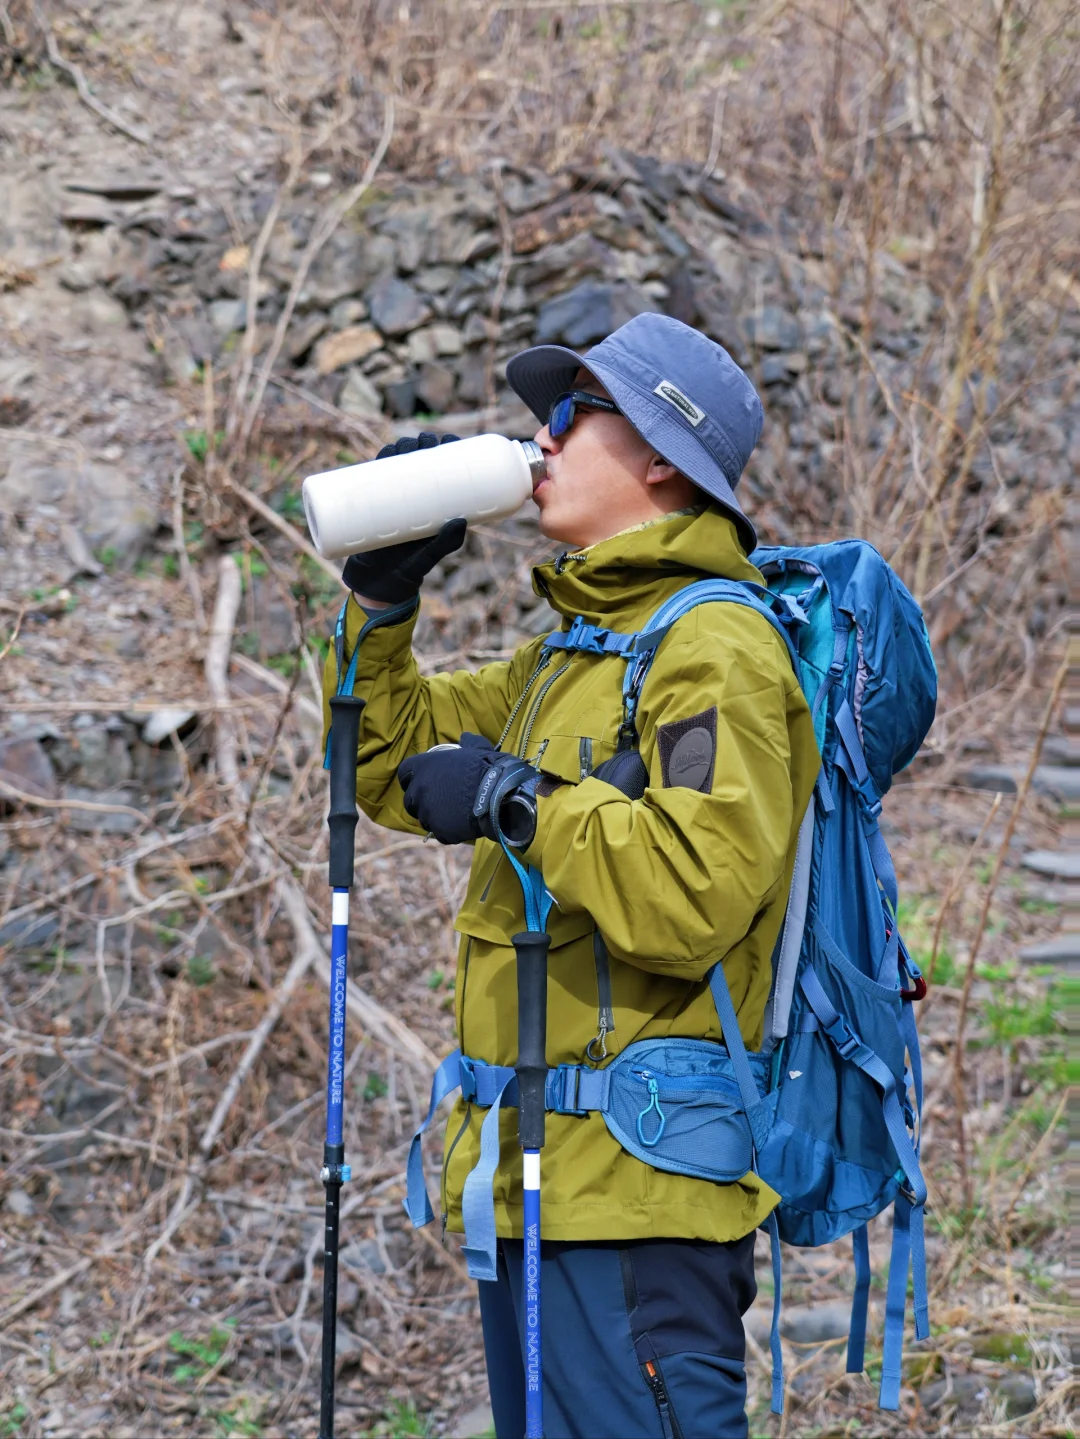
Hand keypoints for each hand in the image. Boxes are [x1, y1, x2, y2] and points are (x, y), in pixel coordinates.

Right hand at [341, 433, 464, 603]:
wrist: (378, 583)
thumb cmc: (409, 571)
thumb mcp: (430, 558)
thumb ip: (446, 544)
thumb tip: (462, 521)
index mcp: (436, 504)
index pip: (444, 469)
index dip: (448, 449)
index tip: (451, 441)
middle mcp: (416, 496)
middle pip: (421, 459)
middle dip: (424, 443)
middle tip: (426, 444)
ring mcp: (394, 497)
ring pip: (399, 462)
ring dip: (403, 446)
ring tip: (406, 446)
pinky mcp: (374, 501)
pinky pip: (376, 476)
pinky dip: (380, 461)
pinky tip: (386, 452)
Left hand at [397, 735, 539, 846]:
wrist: (500, 795)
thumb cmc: (488, 768)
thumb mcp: (478, 749)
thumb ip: (468, 742)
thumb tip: (465, 736)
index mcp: (424, 766)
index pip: (404, 773)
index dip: (412, 778)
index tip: (423, 781)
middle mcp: (419, 789)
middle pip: (410, 800)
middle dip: (421, 802)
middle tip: (440, 801)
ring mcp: (427, 812)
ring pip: (424, 819)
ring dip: (435, 817)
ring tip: (455, 813)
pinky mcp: (439, 830)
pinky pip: (440, 833)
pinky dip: (449, 831)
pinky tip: (463, 824)